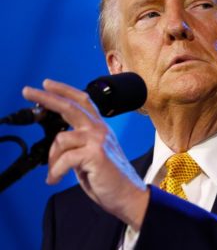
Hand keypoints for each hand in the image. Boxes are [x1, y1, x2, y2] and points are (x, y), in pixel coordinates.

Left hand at [22, 79, 148, 229]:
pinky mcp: (95, 154)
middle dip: (47, 97)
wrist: (126, 194)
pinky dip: (56, 172)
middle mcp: (99, 130)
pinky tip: (55, 179)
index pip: (83, 102)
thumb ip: (77, 143)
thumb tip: (57, 141)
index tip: (47, 84)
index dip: (64, 90)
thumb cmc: (108, 177)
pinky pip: (64, 159)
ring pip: (61, 138)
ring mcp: (98, 140)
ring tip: (54, 173)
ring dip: (52, 159)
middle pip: (70, 106)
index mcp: (99, 128)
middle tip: (28, 91)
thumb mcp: (90, 155)